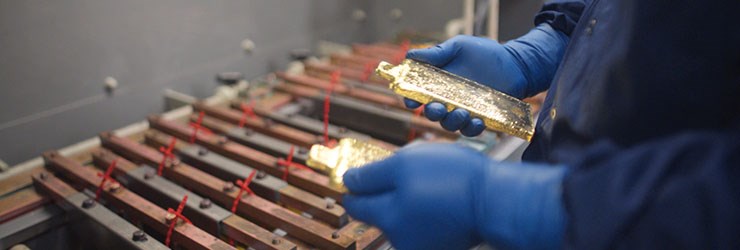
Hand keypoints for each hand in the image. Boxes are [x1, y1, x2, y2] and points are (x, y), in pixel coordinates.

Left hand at [343, 143, 567, 249]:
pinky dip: (431, 208)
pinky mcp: (444, 244)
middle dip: (389, 190)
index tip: (366, 170)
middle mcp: (401, 239)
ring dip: (412, 198)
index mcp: (387, 218)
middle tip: (412, 172)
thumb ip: (371, 175)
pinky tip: (446, 195)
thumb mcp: (404, 164)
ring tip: (436, 182)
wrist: (497, 200)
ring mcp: (423, 245)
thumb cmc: (453, 179)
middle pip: (381, 211)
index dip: (357, 183)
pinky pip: (426, 222)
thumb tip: (347, 180)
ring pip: (405, 215)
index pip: (354, 203)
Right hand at [405, 24, 568, 136]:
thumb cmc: (484, 53)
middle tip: (436, 108)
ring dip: (452, 122)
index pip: (418, 94)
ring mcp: (464, 110)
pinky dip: (471, 128)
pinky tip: (477, 121)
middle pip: (432, 113)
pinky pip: (471, 130)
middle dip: (431, 113)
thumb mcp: (459, 47)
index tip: (411, 99)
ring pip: (450, 124)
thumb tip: (409, 56)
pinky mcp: (480, 118)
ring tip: (462, 113)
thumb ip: (436, 53)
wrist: (514, 64)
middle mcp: (448, 99)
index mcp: (438, 83)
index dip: (411, 98)